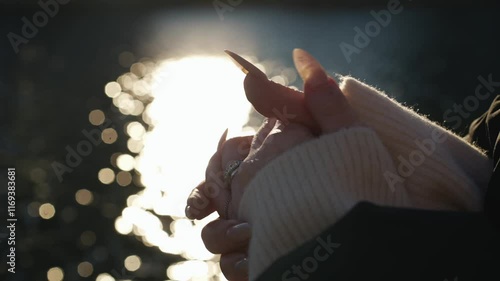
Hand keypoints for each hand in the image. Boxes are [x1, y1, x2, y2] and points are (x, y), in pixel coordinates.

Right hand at [186, 48, 359, 279]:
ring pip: (216, 236)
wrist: (381, 229)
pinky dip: (238, 264)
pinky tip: (255, 260)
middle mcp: (258, 197)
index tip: (210, 182)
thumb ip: (316, 100)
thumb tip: (298, 54)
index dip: (210, 172)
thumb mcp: (341, 136)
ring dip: (223, 235)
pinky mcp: (268, 257)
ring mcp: (261, 228)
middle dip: (206, 202)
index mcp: (267, 166)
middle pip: (211, 199)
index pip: (221, 164)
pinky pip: (234, 265)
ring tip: (249, 234)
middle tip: (220, 206)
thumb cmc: (362, 177)